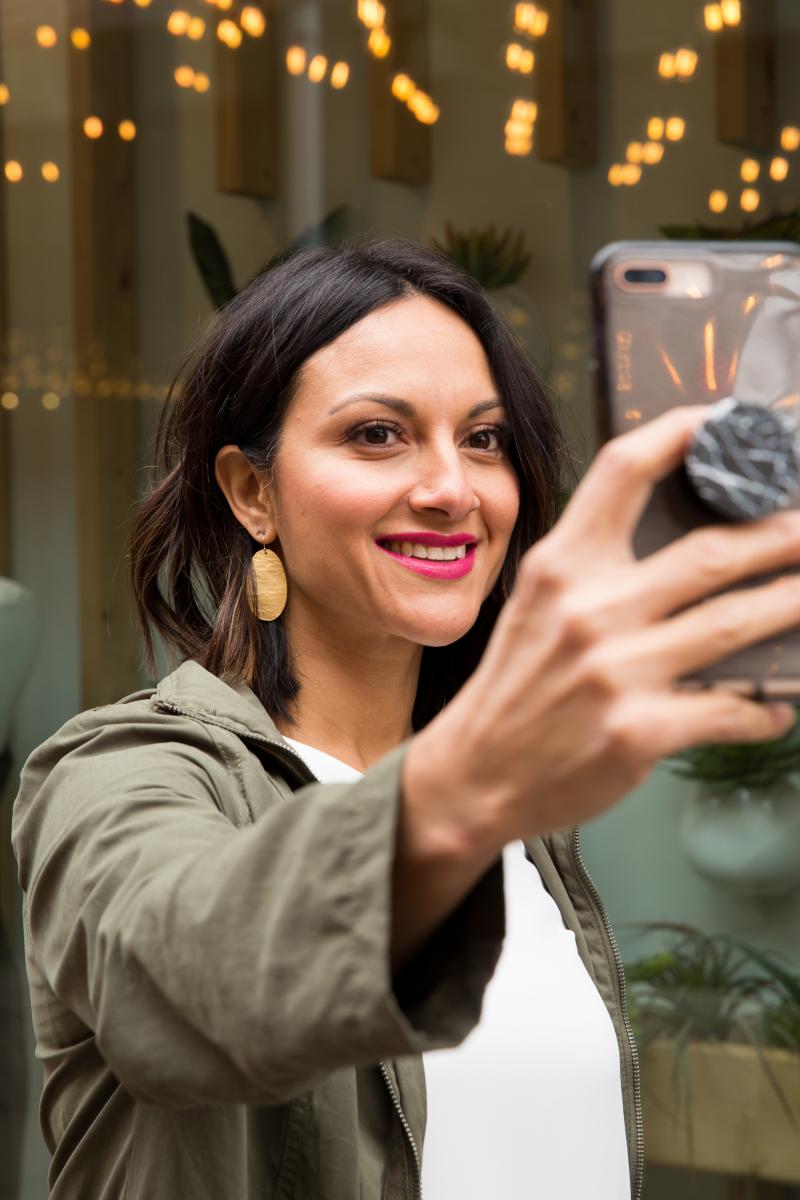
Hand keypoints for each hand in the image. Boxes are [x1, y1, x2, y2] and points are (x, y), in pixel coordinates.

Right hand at [409, 404, 799, 850]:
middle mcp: (590, 610)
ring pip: (736, 622)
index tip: (725, 423)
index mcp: (560, 566)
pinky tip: (775, 703)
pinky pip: (731, 708)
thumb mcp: (536, 603)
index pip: (624, 470)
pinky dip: (765, 706)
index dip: (684, 434)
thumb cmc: (515, 685)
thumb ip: (594, 564)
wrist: (476, 772)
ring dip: (791, 603)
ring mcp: (617, 671)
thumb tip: (682, 536)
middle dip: (781, 533)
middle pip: (711, 551)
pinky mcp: (640, 731)